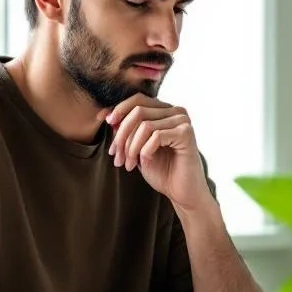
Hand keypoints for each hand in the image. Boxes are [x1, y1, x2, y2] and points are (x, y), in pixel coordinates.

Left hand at [106, 94, 210, 210]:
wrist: (181, 192)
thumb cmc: (161, 170)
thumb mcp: (137, 147)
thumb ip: (126, 130)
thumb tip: (108, 115)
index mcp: (165, 110)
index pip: (138, 99)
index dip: (119, 109)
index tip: (105, 122)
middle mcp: (176, 111)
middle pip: (138, 111)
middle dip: (122, 135)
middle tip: (116, 156)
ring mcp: (183, 121)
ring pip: (144, 125)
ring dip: (131, 148)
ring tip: (128, 164)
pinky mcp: (186, 133)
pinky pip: (156, 136)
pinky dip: (145, 151)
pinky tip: (145, 162)